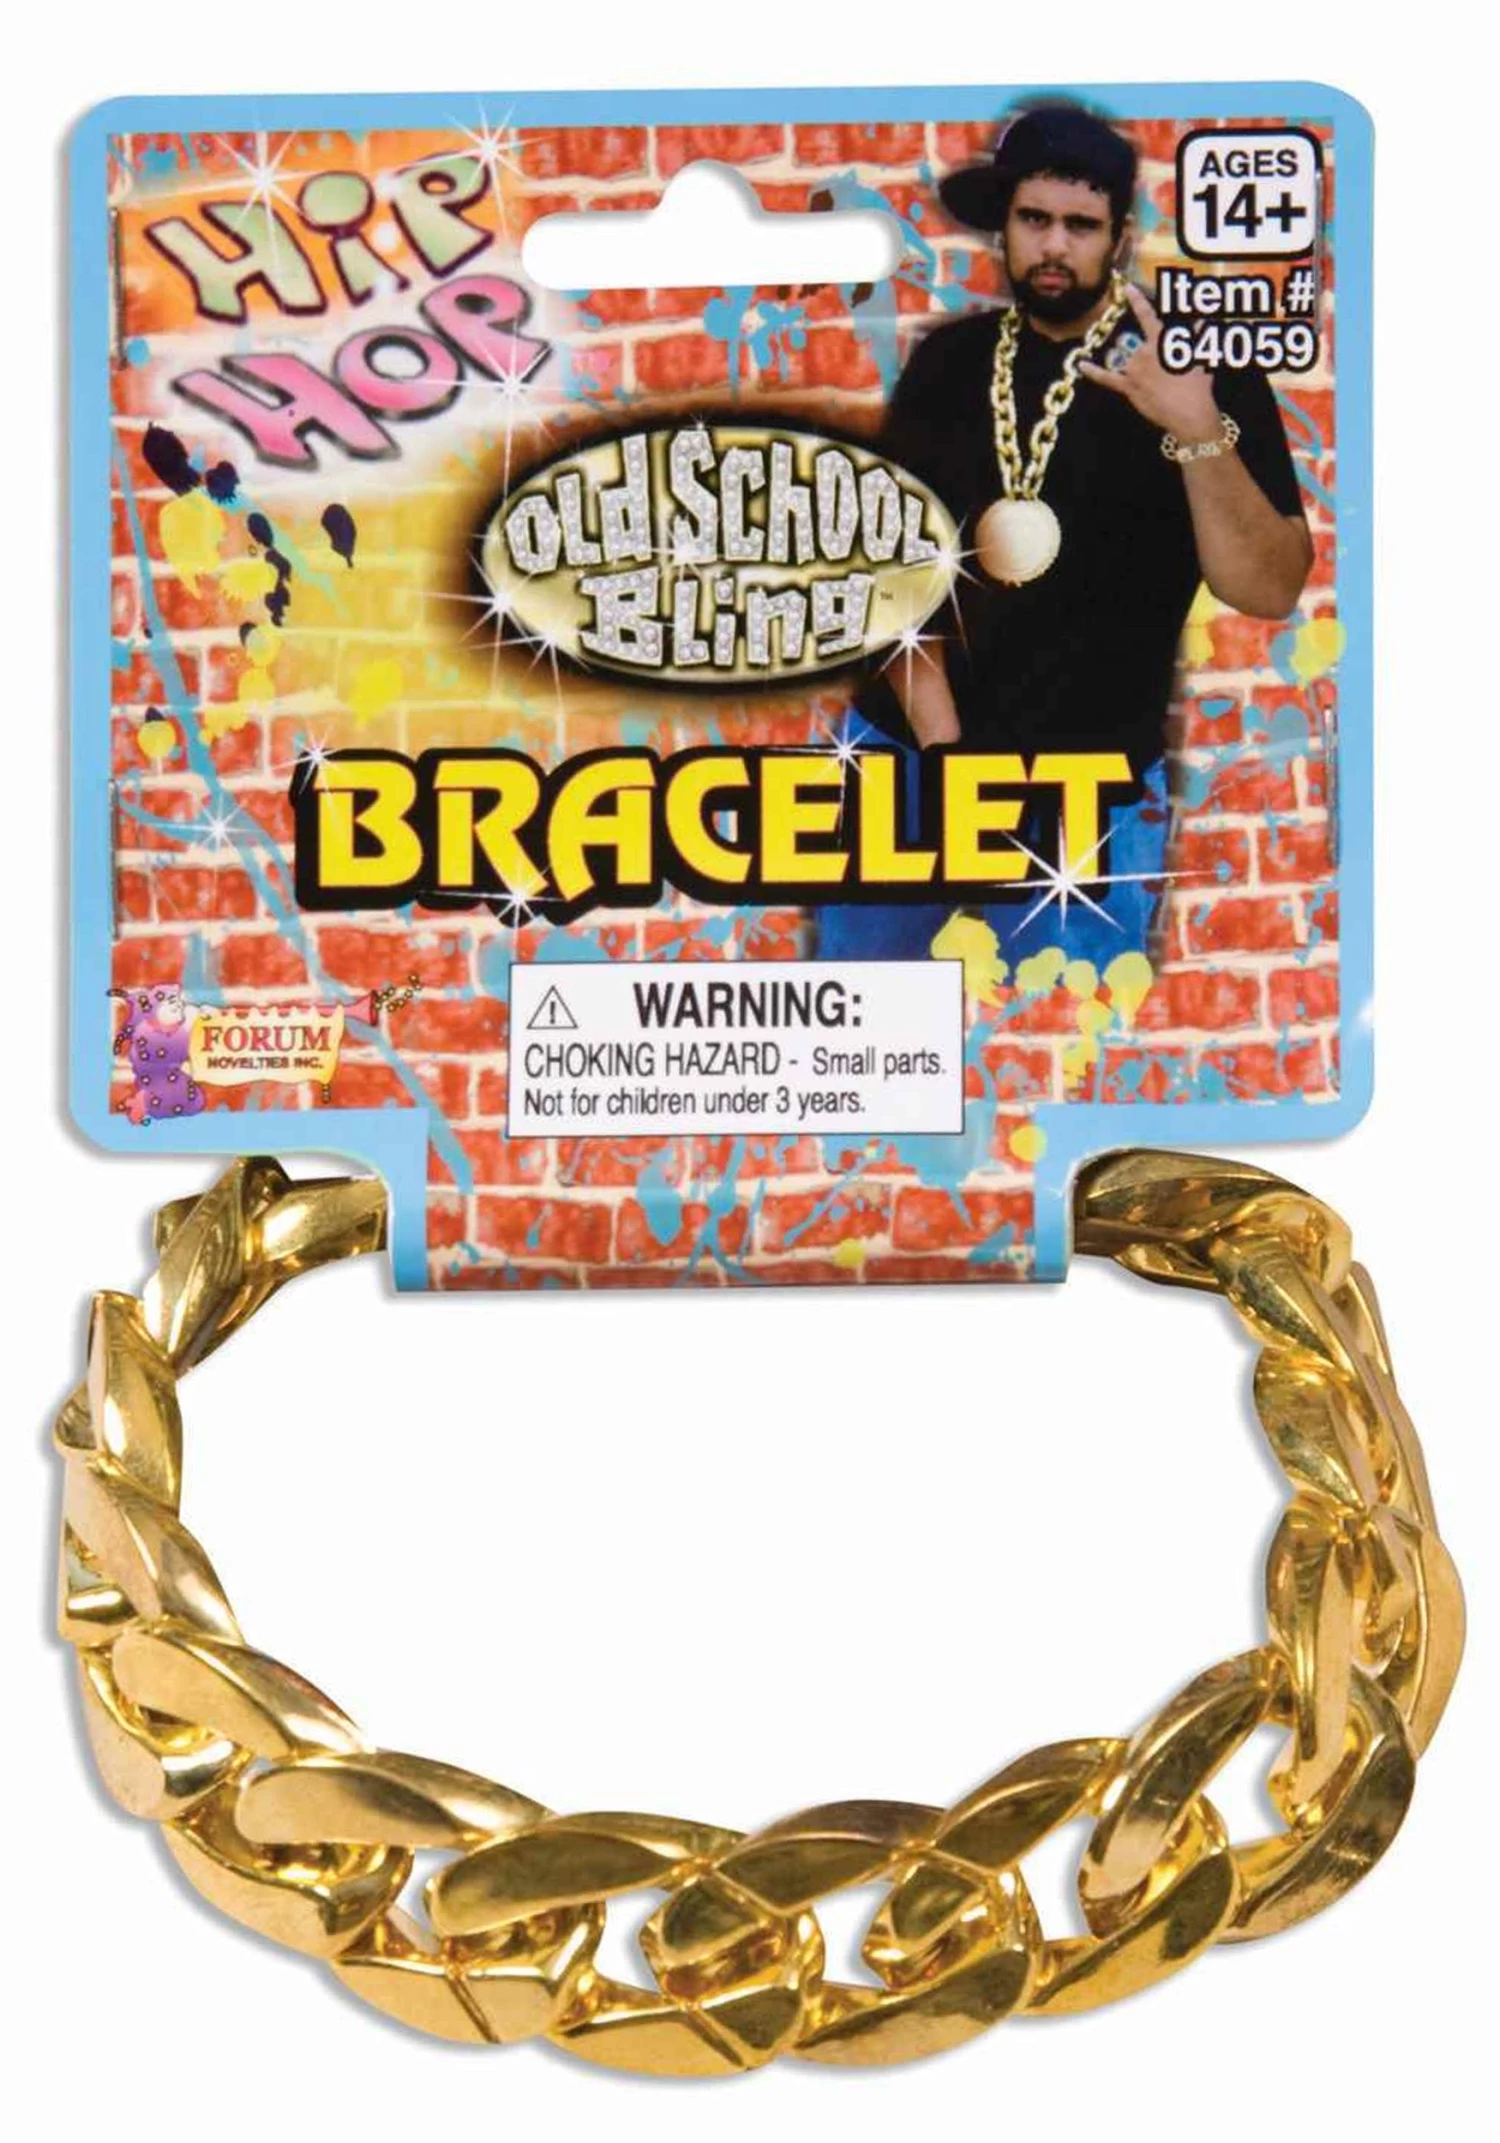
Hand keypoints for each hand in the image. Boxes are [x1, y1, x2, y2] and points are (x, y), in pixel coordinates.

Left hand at [1079, 284, 1220, 442]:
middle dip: (1153, 356)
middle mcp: (1143, 351)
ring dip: (1140, 366)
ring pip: (1129, 360)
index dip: (1136, 300)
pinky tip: (1081, 365)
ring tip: (1159, 382)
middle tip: (1169, 374)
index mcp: (1160, 340)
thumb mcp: (1199, 355)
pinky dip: (1093, 372)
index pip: (1146, 315)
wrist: (1189, 413)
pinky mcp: (1128, 388)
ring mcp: (1133, 370)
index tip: (1127, 288)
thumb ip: (1195, 335)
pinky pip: (1107, 378)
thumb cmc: (1197, 384)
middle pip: (1139, 345)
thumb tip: (1201, 321)